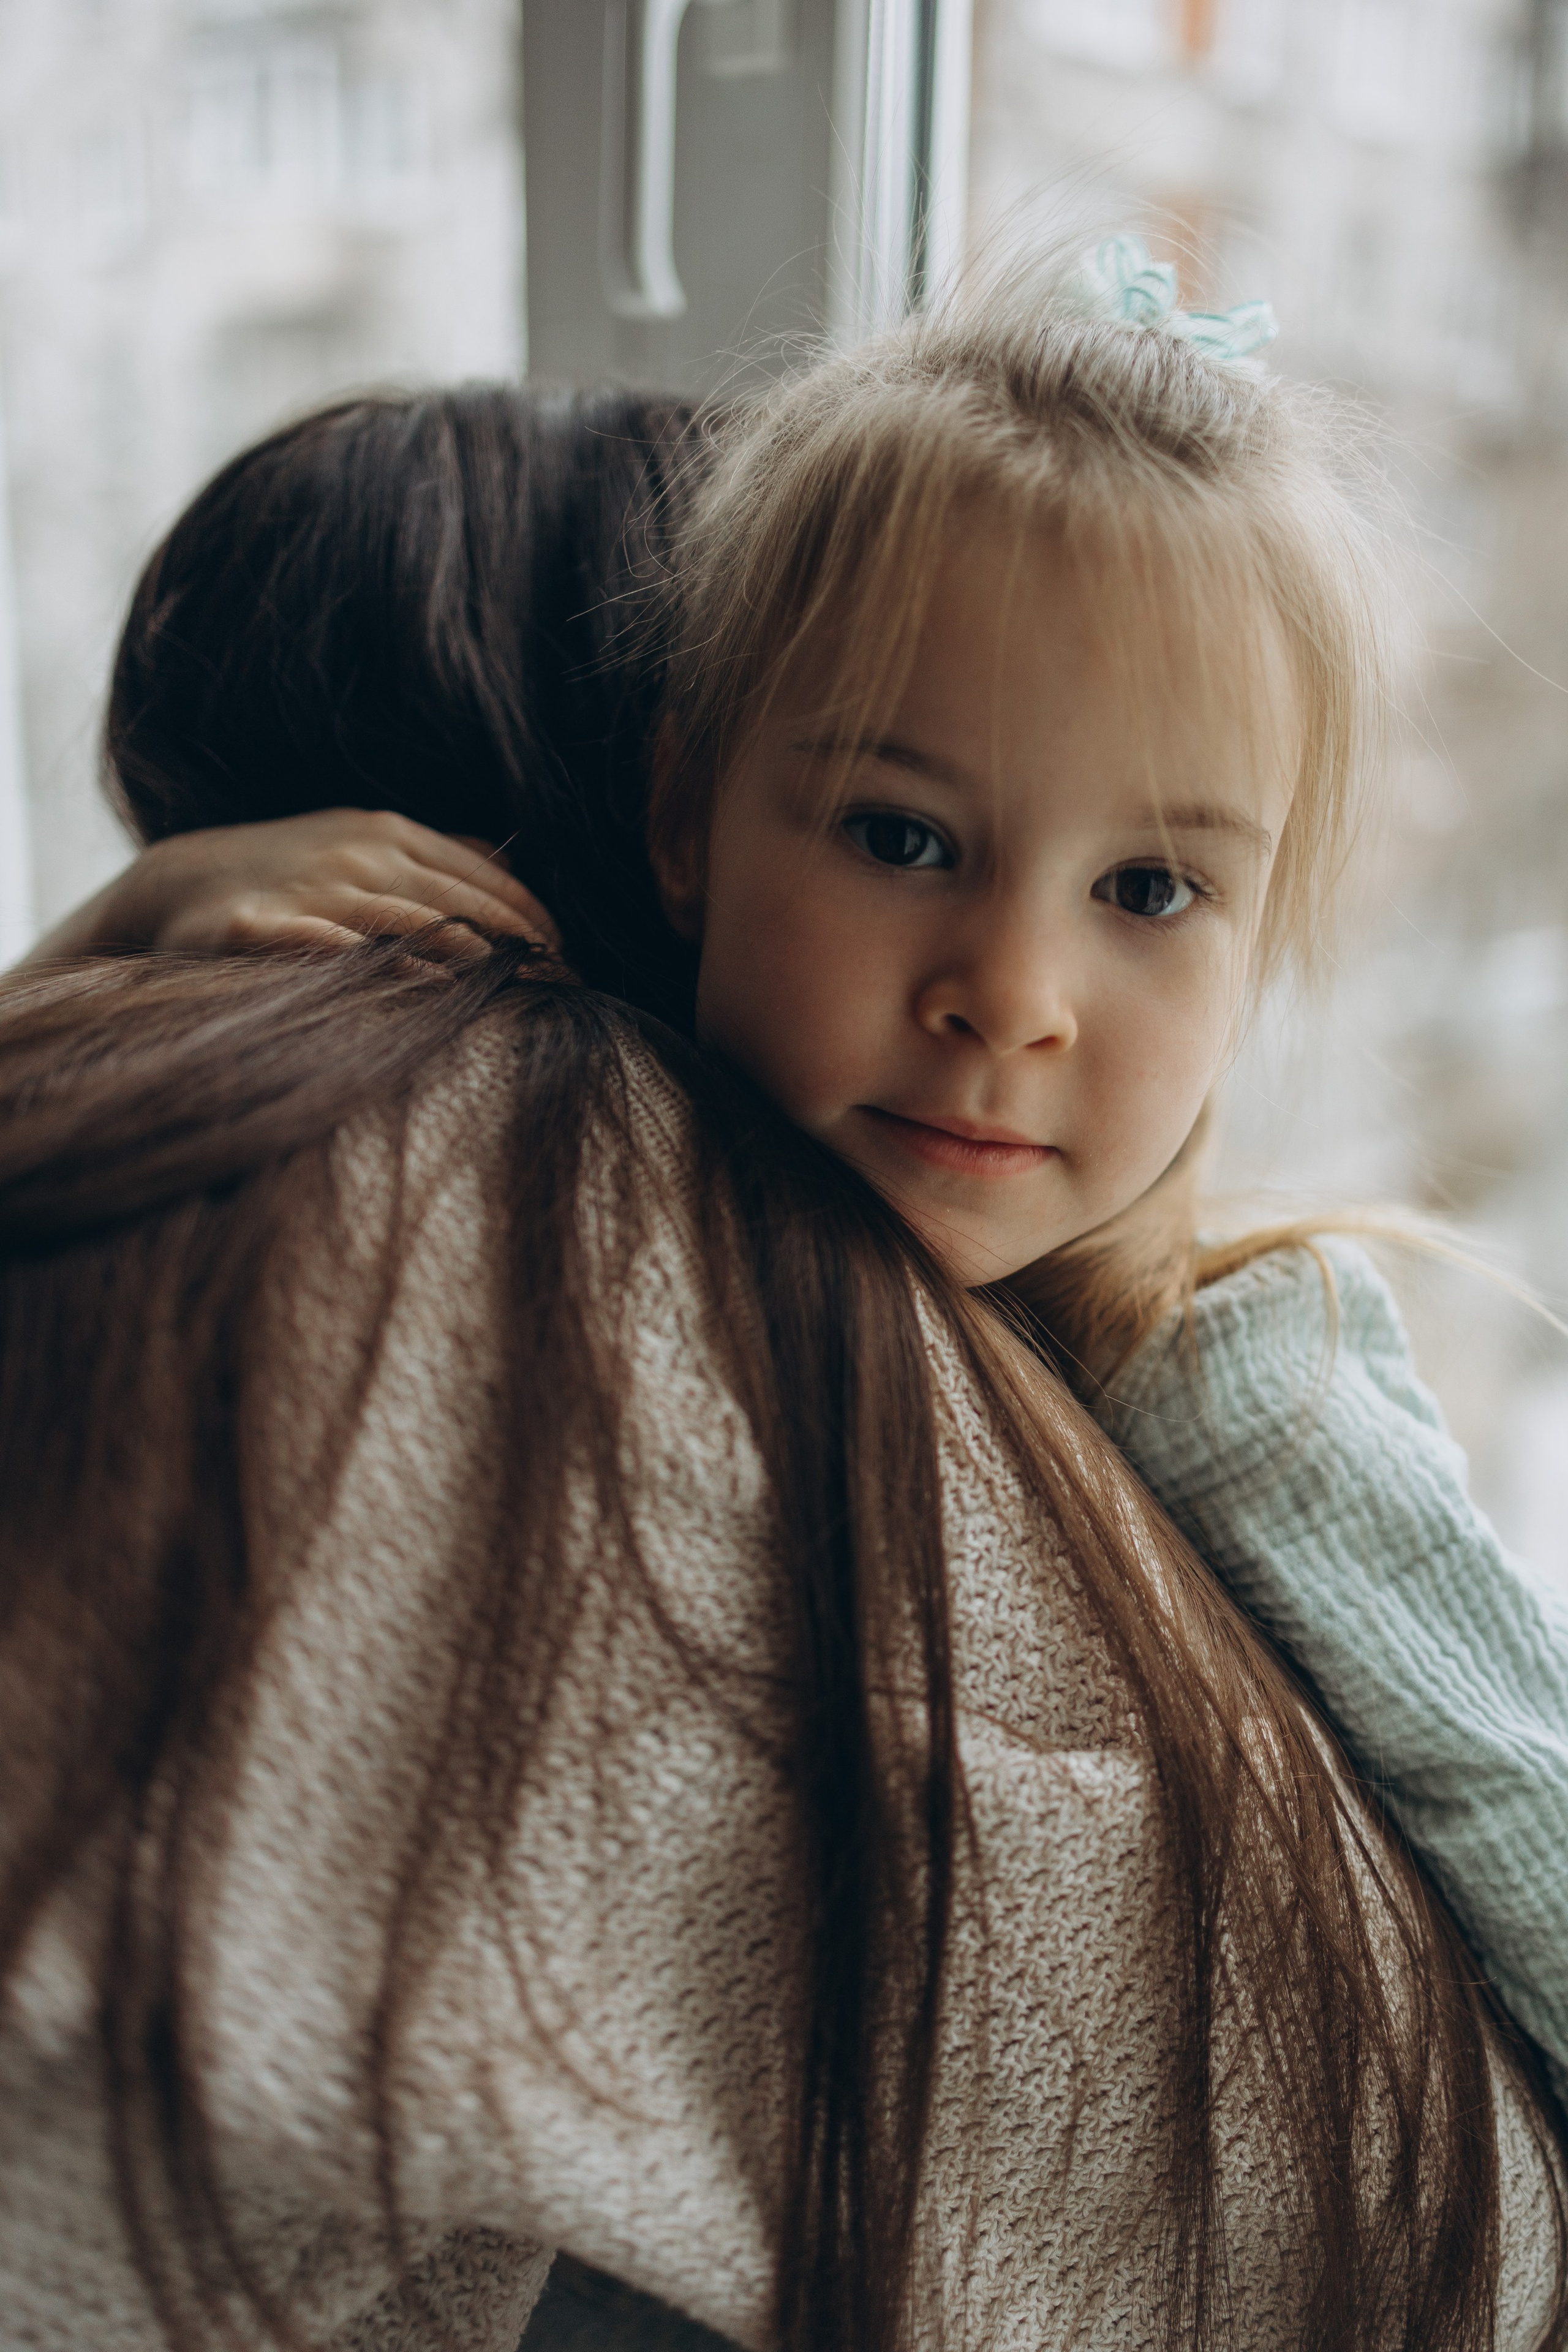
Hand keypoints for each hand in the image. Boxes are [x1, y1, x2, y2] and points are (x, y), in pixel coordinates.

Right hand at [19, 809, 561, 968]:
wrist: (175, 885)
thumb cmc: (286, 875)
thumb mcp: (363, 848)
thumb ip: (436, 857)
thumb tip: (513, 865)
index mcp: (389, 834)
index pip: (483, 875)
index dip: (533, 915)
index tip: (573, 955)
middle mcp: (358, 855)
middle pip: (458, 899)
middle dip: (518, 942)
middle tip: (566, 983)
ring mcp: (312, 889)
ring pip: (406, 921)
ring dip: (468, 954)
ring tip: (518, 987)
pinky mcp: (263, 927)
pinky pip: (331, 947)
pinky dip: (379, 964)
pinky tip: (425, 986)